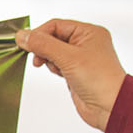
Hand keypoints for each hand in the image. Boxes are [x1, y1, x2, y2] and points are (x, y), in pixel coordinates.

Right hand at [14, 19, 128, 131]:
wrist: (110, 107)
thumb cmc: (100, 80)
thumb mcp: (68, 58)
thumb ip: (43, 45)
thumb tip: (23, 36)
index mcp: (89, 32)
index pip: (55, 25)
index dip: (39, 34)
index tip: (25, 44)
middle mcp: (85, 42)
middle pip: (52, 37)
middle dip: (43, 48)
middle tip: (38, 59)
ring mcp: (80, 58)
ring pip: (53, 51)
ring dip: (48, 60)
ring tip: (56, 69)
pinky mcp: (75, 71)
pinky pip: (56, 64)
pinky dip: (53, 68)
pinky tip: (60, 74)